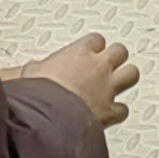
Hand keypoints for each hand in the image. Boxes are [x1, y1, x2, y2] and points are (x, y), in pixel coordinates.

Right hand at [7, 35, 139, 129]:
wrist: (49, 118)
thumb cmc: (39, 93)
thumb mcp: (32, 72)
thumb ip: (37, 68)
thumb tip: (27, 71)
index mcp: (80, 52)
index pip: (96, 39)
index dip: (93, 47)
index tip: (88, 53)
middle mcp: (99, 66)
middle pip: (120, 51)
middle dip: (115, 58)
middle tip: (107, 66)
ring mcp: (108, 88)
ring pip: (132, 73)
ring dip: (125, 79)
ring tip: (117, 84)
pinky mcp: (110, 111)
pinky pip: (124, 108)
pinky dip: (118, 111)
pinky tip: (111, 114)